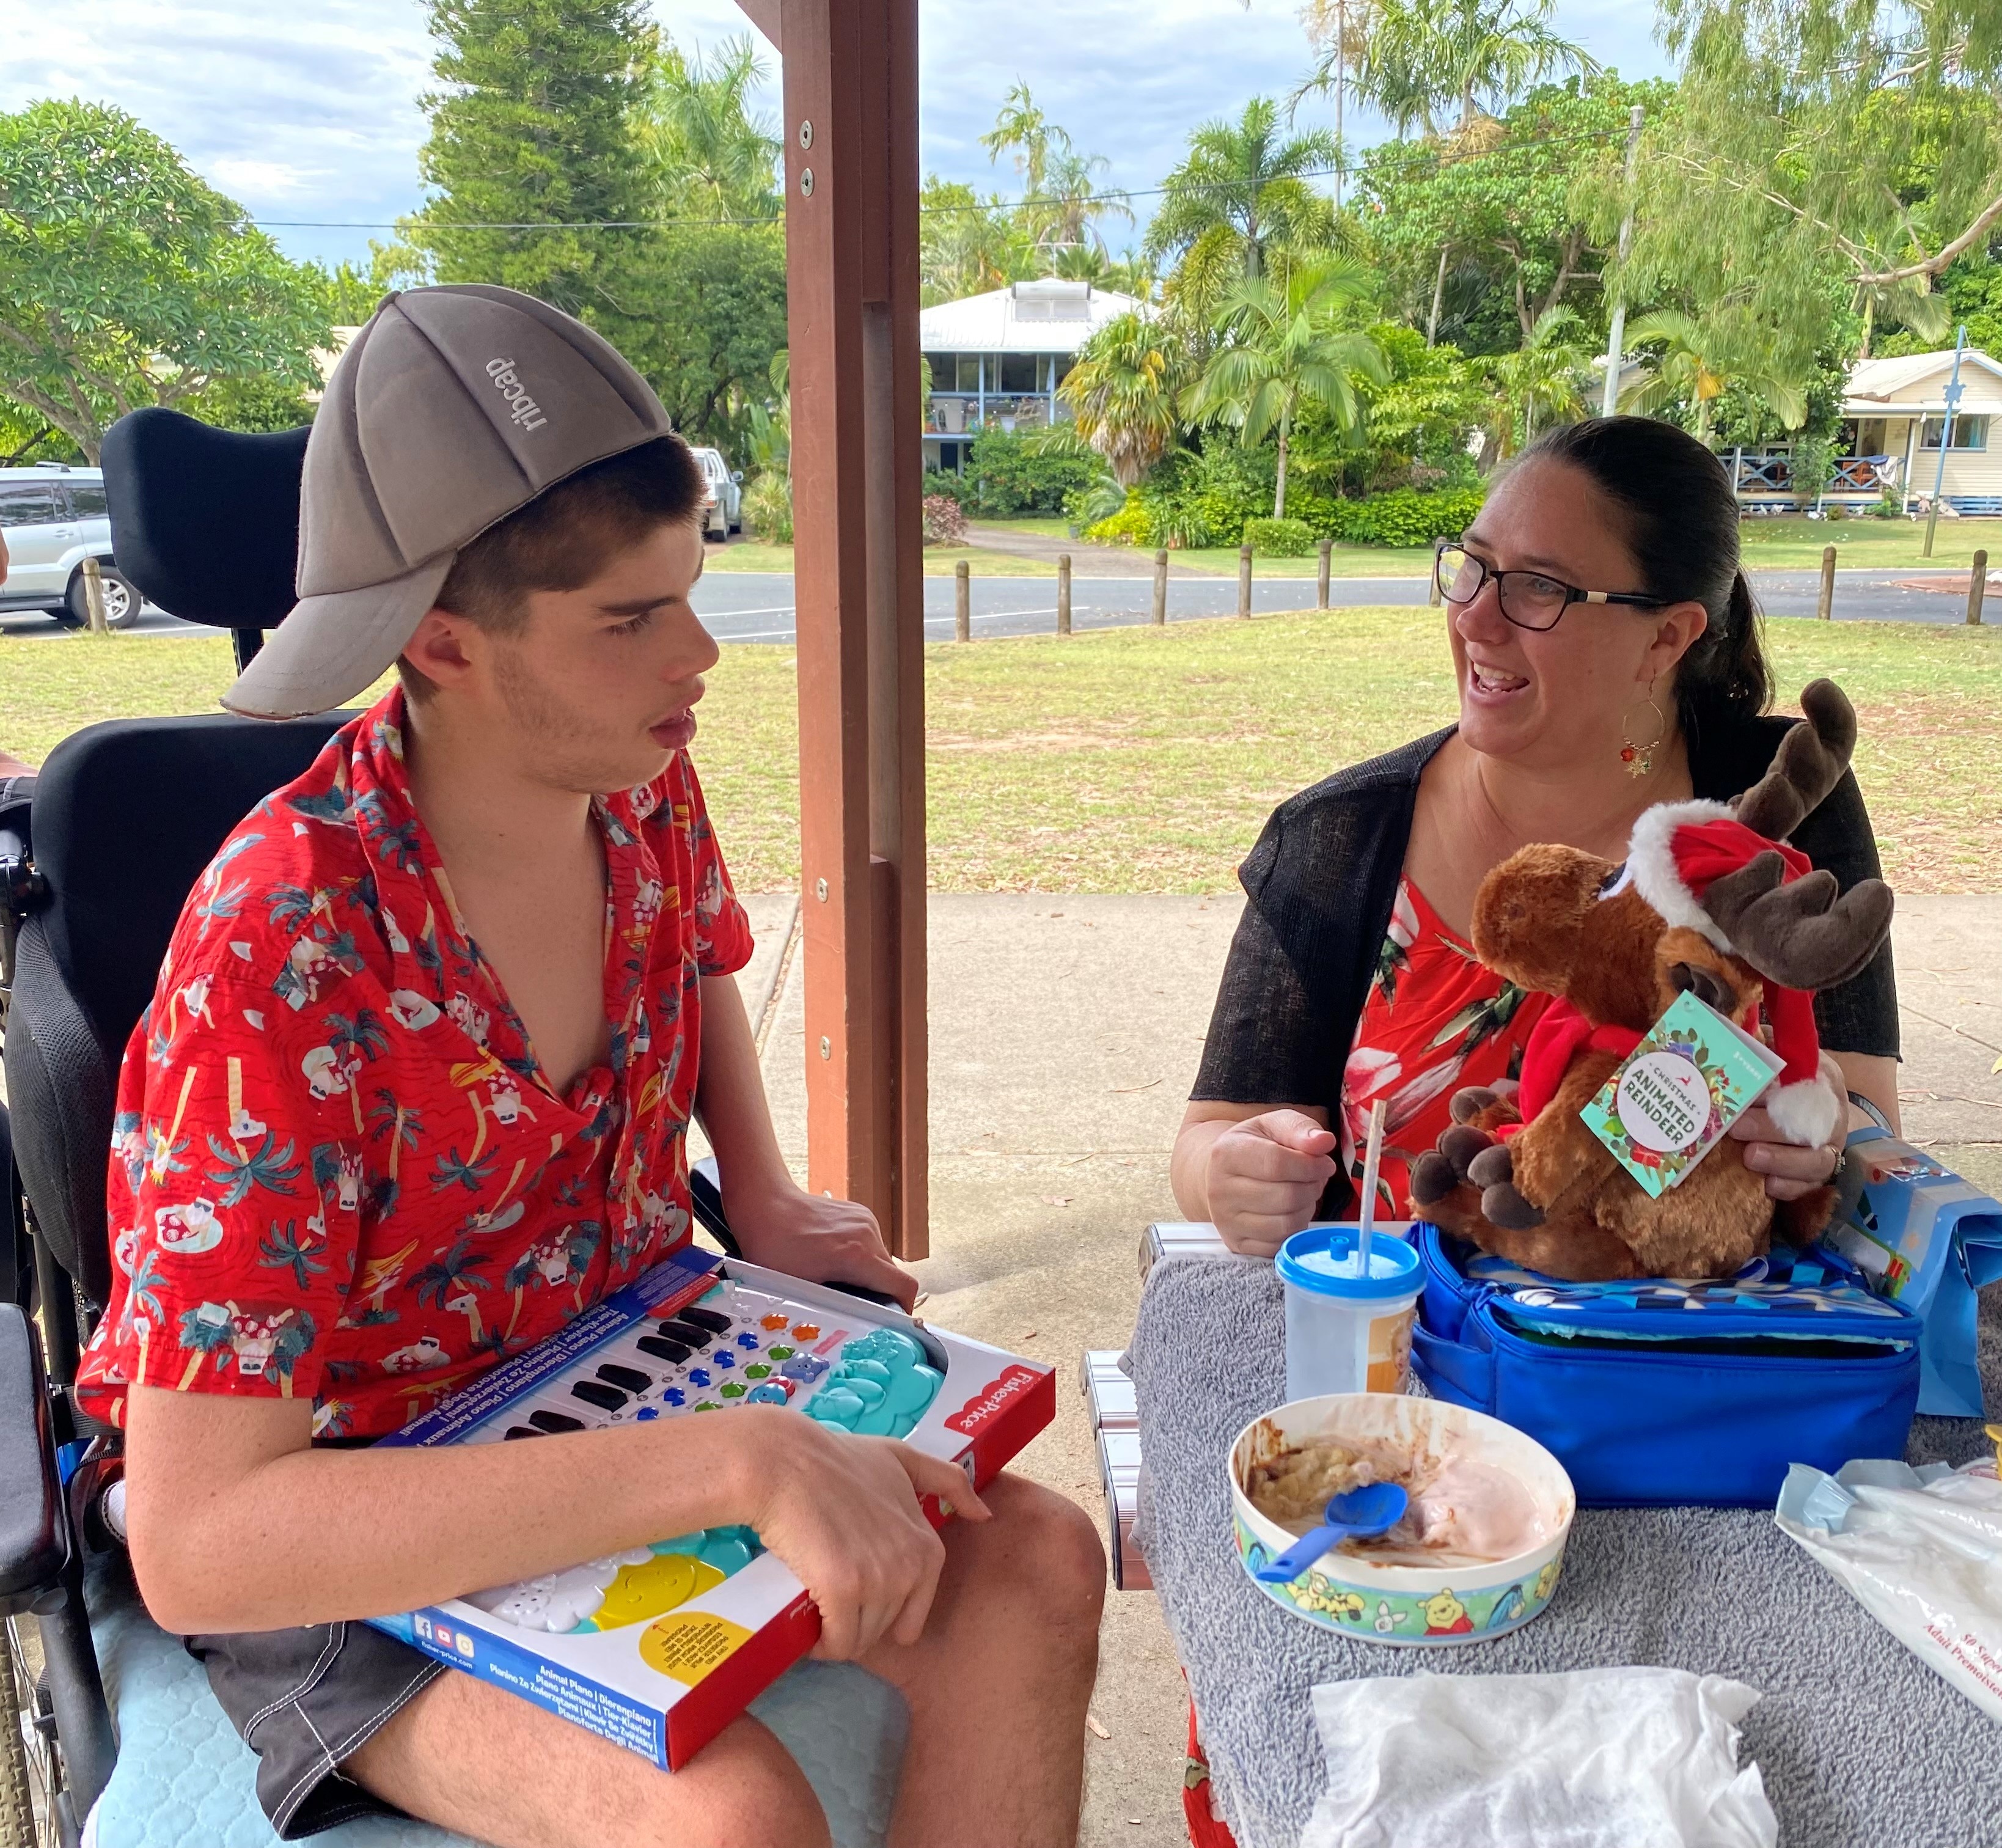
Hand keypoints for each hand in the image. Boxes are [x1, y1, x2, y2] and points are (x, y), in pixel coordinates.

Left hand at [725, 1179, 916, 1308]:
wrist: (764, 1202)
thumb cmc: (773, 1247)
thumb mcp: (801, 1288)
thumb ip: (835, 1305)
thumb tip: (855, 1324)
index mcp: (858, 1255)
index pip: (904, 1286)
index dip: (903, 1309)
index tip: (890, 1323)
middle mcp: (868, 1234)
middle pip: (892, 1274)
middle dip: (880, 1294)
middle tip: (855, 1308)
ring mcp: (864, 1219)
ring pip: (881, 1259)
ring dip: (869, 1274)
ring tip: (839, 1281)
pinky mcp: (858, 1212)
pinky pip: (870, 1243)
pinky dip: (861, 1257)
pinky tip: (833, 1260)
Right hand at [746, 1410, 989, 1658]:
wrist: (785, 1464)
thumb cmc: (838, 1461)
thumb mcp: (902, 1459)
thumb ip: (947, 1481)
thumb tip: (985, 1515)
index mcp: (927, 1547)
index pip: (913, 1610)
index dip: (884, 1609)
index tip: (858, 1595)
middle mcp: (909, 1567)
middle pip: (885, 1627)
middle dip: (860, 1621)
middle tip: (832, 1598)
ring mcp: (878, 1580)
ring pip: (860, 1639)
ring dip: (838, 1635)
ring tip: (816, 1610)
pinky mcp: (842, 1590)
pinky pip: (837, 1642)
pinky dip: (821, 1643)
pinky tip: (807, 1628)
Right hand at [1205, 1110, 1338, 1257]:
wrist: (1222, 1175)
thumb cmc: (1252, 1147)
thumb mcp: (1272, 1125)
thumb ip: (1299, 1128)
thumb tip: (1323, 1141)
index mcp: (1226, 1154)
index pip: (1277, 1163)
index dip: (1311, 1165)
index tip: (1324, 1163)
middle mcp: (1219, 1190)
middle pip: (1287, 1197)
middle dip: (1312, 1187)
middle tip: (1313, 1178)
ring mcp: (1226, 1221)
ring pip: (1287, 1224)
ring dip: (1306, 1209)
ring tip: (1302, 1193)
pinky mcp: (1237, 1244)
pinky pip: (1280, 1245)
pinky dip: (1294, 1230)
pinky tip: (1290, 1212)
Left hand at [1729, 1051, 1844, 1201]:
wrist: (1820, 1115)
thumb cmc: (1787, 1081)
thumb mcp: (1782, 1056)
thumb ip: (1762, 1043)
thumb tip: (1731, 1024)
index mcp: (1824, 1079)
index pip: (1811, 1080)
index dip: (1782, 1086)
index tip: (1753, 1087)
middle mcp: (1832, 1115)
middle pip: (1809, 1124)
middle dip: (1770, 1127)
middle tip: (1737, 1126)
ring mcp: (1829, 1147)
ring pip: (1815, 1160)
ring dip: (1781, 1161)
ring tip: (1751, 1157)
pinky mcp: (1819, 1175)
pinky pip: (1810, 1187)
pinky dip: (1790, 1187)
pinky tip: (1767, 1185)